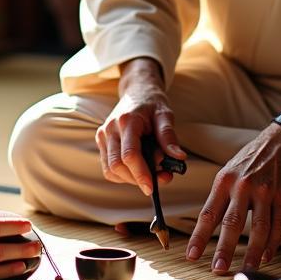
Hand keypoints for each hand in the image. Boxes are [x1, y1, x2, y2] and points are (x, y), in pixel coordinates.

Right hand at [95, 57, 185, 195]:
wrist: (137, 91)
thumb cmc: (152, 103)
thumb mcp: (165, 115)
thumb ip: (169, 136)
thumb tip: (178, 158)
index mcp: (126, 121)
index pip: (129, 155)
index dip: (141, 174)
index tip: (152, 188)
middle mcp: (110, 129)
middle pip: (117, 166)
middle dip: (138, 178)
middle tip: (162, 177)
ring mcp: (103, 135)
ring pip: (111, 170)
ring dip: (132, 178)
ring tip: (152, 171)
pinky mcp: (102, 142)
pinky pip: (109, 168)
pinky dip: (124, 175)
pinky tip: (139, 168)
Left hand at [186, 124, 280, 273]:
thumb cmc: (251, 159)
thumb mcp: (229, 171)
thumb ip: (222, 196)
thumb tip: (210, 222)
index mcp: (224, 181)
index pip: (208, 213)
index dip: (199, 236)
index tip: (191, 255)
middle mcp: (242, 186)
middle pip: (231, 223)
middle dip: (224, 249)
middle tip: (217, 269)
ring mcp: (264, 191)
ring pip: (258, 228)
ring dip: (252, 252)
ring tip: (247, 269)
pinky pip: (278, 224)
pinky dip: (272, 243)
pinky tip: (267, 256)